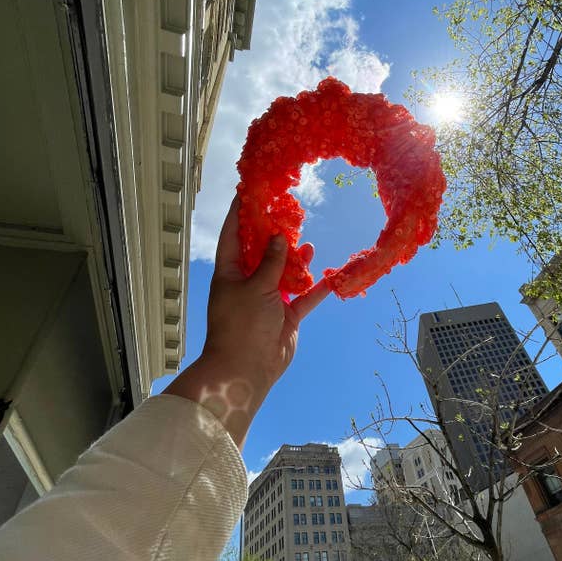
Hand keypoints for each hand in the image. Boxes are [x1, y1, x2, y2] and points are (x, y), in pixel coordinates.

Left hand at [163, 197, 328, 446]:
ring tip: (307, 245)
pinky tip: (332, 278)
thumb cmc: (242, 325)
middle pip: (261, 252)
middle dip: (273, 235)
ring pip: (284, 273)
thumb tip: (278, 237)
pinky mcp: (285, 317)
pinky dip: (316, 290)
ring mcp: (267, 300)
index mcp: (230, 273)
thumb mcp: (256, 287)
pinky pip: (303, 298)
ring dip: (295, 260)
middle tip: (288, 213)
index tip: (247, 191)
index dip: (239, 214)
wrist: (247, 369)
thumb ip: (271, 262)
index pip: (232, 235)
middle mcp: (247, 283)